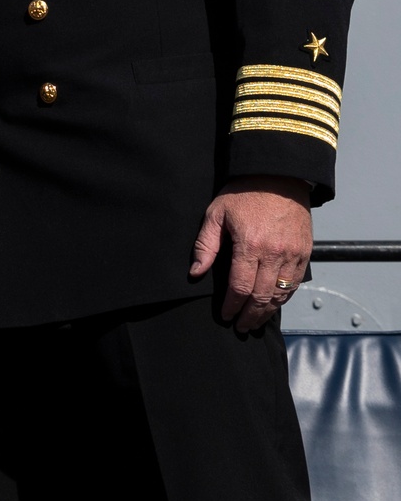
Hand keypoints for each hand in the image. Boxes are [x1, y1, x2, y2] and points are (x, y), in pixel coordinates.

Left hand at [189, 175, 311, 330]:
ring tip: (256, 322)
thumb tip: (195, 273)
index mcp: (250, 245)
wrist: (279, 173)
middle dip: (249, 316)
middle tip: (240, 327)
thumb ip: (206, 245)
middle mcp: (274, 253)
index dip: (232, 306)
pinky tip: (273, 304)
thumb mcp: (217, 213)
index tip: (225, 316)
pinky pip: (294, 283)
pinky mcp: (305, 252)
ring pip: (280, 294)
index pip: (240, 287)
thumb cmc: (244, 192)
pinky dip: (284, 298)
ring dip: (267, 312)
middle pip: (261, 297)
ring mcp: (293, 254)